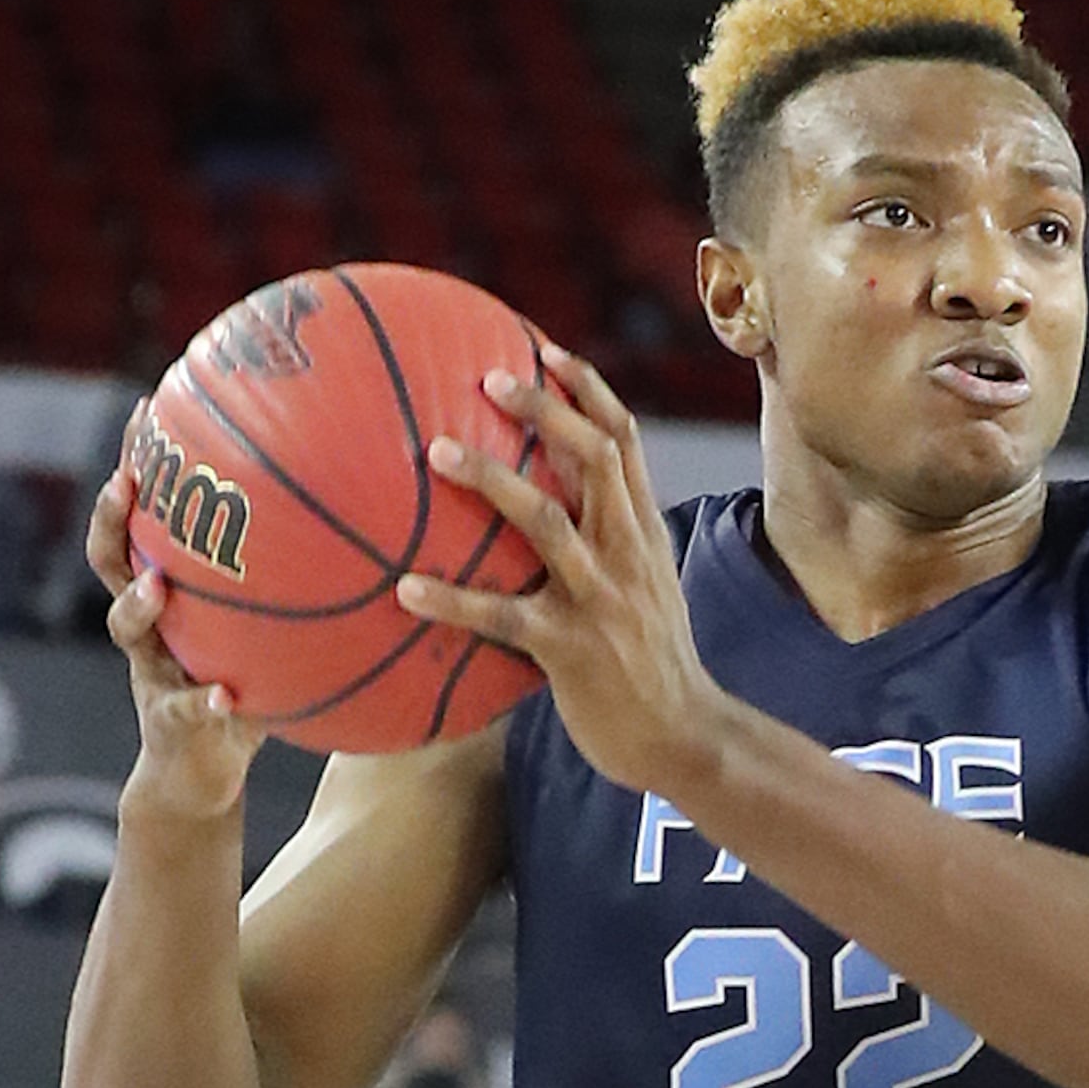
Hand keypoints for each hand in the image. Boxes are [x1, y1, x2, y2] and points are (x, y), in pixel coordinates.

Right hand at [87, 413, 265, 816]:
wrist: (201, 771)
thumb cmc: (244, 684)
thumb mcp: (266, 629)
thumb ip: (298, 584)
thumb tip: (376, 520)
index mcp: (167, 589)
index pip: (142, 517)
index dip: (136, 466)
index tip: (145, 410)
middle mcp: (148, 623)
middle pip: (110, 559)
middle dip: (111, 519)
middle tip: (124, 483)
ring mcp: (151, 671)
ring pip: (126, 627)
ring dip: (138, 605)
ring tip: (157, 586)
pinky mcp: (171, 722)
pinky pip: (182, 709)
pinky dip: (200, 703)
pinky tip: (222, 697)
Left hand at [405, 344, 731, 799]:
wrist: (684, 737)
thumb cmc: (649, 663)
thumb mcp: (645, 587)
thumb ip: (611, 544)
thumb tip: (556, 510)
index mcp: (643, 533)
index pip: (623, 442)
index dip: (587, 391)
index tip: (545, 350)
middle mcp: (627, 553)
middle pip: (593, 457)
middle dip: (545, 410)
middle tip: (487, 376)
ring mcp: (601, 599)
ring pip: (548, 521)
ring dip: (492, 481)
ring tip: (436, 450)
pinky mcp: (571, 650)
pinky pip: (503, 617)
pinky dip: (453, 599)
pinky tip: (405, 588)